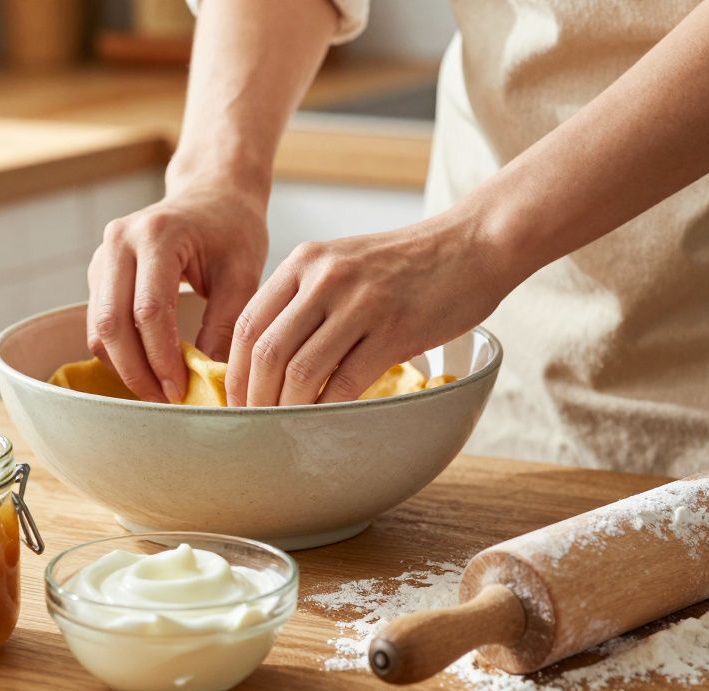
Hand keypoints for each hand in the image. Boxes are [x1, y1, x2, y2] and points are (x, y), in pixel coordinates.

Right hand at [87, 188, 267, 402]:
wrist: (212, 194)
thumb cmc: (233, 230)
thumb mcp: (242, 275)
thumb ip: (225, 325)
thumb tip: (209, 381)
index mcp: (157, 235)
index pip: (149, 311)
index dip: (162, 358)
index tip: (182, 390)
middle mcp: (120, 241)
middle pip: (111, 323)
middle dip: (136, 371)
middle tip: (165, 400)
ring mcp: (103, 256)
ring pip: (98, 328)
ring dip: (124, 366)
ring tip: (159, 389)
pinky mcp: (99, 272)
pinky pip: (99, 324)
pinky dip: (119, 352)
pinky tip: (149, 367)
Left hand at [224, 216, 513, 406]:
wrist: (473, 243)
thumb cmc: (407, 263)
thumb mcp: (342, 262)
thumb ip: (304, 298)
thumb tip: (269, 356)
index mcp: (305, 262)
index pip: (249, 323)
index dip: (234, 370)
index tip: (235, 399)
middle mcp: (325, 279)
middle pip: (266, 351)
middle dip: (253, 397)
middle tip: (253, 423)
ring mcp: (360, 304)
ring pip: (300, 371)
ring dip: (286, 409)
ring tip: (285, 428)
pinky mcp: (393, 331)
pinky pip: (346, 382)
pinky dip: (328, 409)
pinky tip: (325, 421)